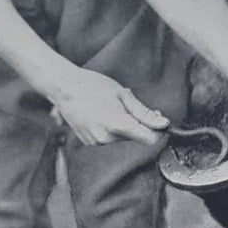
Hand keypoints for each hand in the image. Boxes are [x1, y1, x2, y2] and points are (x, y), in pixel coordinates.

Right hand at [45, 67, 169, 145]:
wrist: (63, 88)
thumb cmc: (92, 86)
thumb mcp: (123, 95)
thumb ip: (144, 113)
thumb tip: (164, 124)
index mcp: (117, 125)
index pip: (150, 139)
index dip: (158, 131)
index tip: (159, 122)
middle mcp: (107, 138)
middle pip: (136, 136)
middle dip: (138, 123)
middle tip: (128, 105)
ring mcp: (97, 141)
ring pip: (123, 137)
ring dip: (124, 125)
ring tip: (110, 107)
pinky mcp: (91, 142)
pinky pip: (110, 137)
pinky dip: (111, 128)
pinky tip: (101, 114)